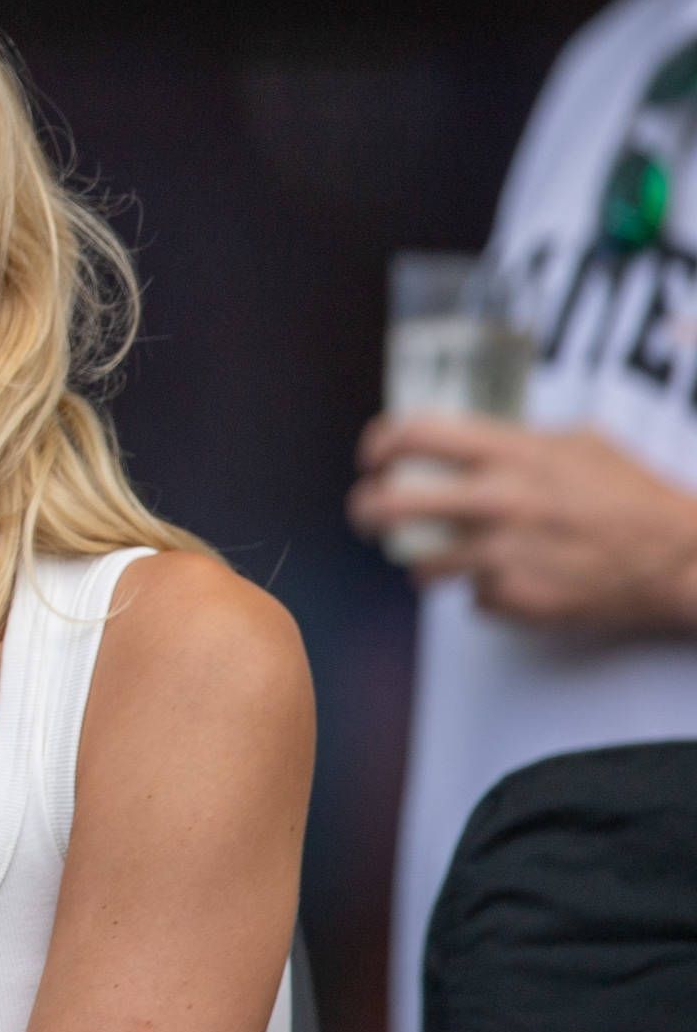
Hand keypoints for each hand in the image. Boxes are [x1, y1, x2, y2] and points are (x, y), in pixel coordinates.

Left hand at [350, 415, 696, 631]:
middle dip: (366, 510)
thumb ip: (520, 440)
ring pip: (420, 563)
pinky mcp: (516, 598)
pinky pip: (472, 596)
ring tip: (434, 558)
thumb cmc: (632, 496)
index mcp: (513, 454)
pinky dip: (482, 590)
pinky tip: (509, 579)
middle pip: (388, 505)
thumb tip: (470, 438)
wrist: (680, 559)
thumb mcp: (580, 444)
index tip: (375, 457)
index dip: (381, 443)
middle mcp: (499, 501)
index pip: (415, 434)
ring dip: (420, 562)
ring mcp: (504, 554)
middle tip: (369, 515)